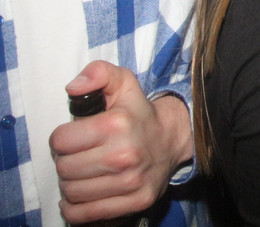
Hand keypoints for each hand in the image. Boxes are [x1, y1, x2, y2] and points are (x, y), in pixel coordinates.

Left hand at [49, 61, 192, 223]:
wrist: (172, 140)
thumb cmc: (138, 114)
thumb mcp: (122, 83)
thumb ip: (98, 73)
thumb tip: (74, 88)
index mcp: (117, 125)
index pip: (60, 140)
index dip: (62, 138)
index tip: (74, 137)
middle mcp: (124, 155)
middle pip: (64, 168)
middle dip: (66, 161)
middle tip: (79, 155)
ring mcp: (130, 182)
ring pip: (72, 192)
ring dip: (71, 183)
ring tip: (83, 172)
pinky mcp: (136, 201)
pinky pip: (86, 214)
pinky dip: (75, 208)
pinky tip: (81, 194)